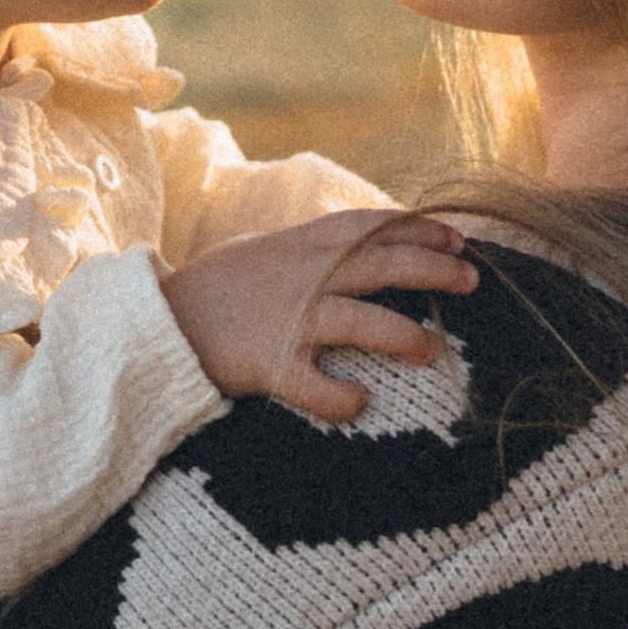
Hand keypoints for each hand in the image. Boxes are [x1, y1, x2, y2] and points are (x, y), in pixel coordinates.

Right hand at [162, 209, 475, 422]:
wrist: (156, 320)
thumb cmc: (214, 289)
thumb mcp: (264, 249)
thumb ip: (311, 246)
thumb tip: (356, 241)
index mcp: (302, 244)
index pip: (373, 226)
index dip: (419, 230)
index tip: (456, 239)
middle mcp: (303, 277)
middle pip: (383, 265)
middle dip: (434, 270)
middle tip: (471, 281)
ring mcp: (288, 320)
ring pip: (361, 321)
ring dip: (404, 335)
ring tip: (431, 348)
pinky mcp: (270, 364)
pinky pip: (314, 386)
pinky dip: (341, 398)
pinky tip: (359, 402)